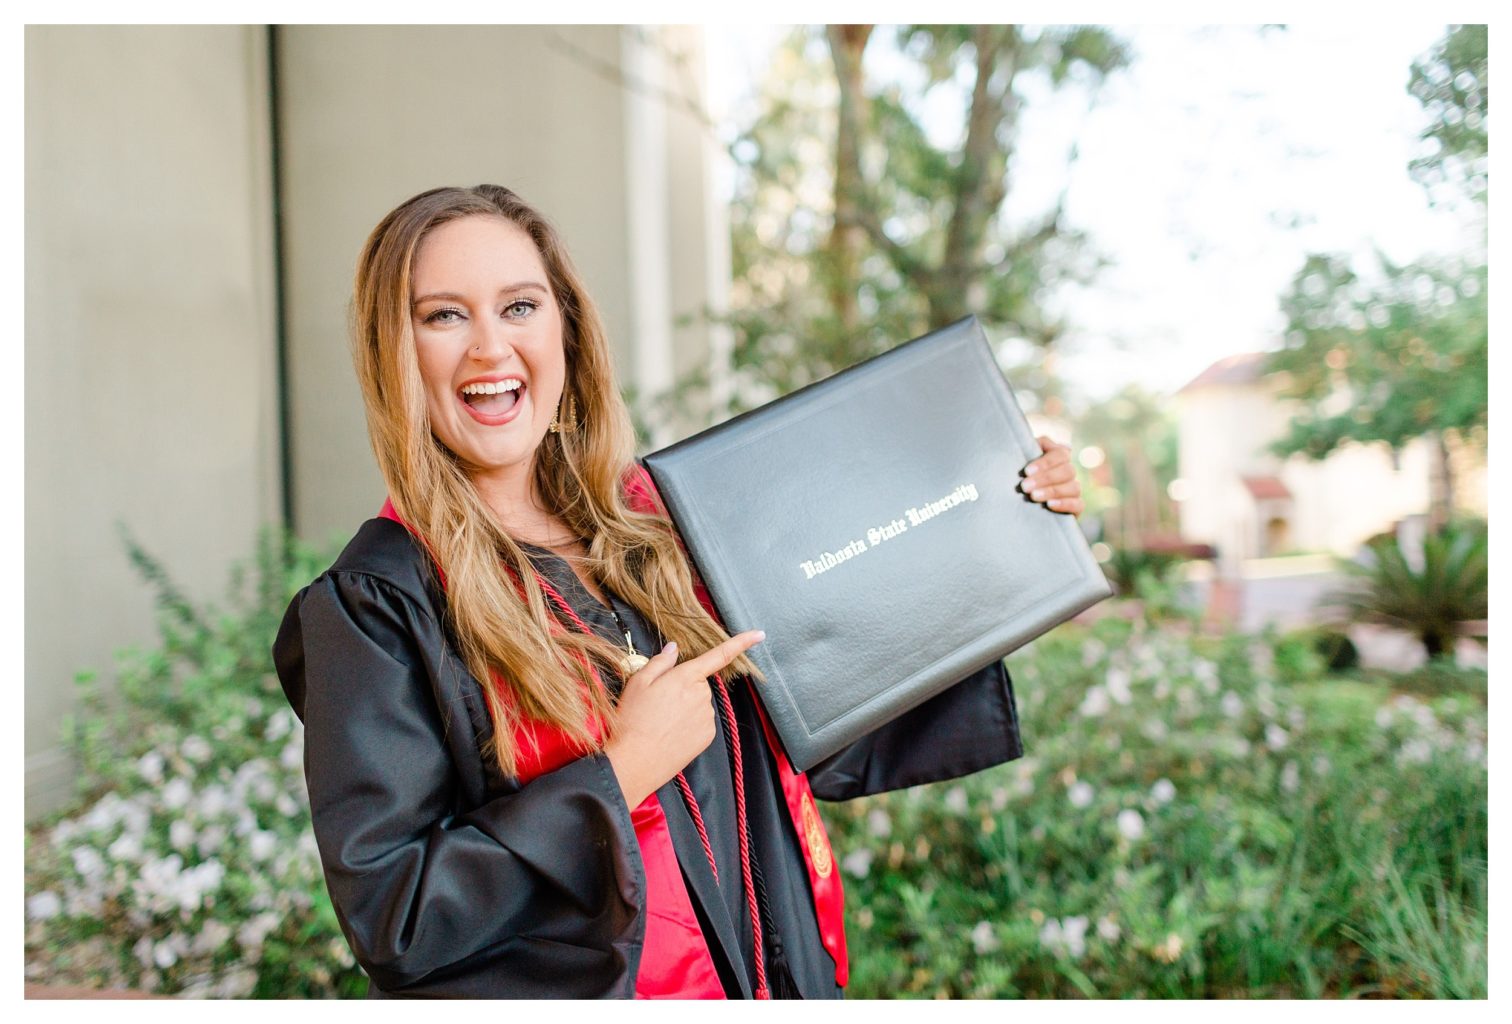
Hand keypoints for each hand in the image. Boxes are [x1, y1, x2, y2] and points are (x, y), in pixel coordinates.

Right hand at [603, 630, 766, 807]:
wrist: (636, 760)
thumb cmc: (633, 719)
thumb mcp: (638, 682)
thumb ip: (660, 662)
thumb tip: (674, 648)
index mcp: (686, 677)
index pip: (719, 655)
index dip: (741, 642)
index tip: (759, 634)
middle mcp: (702, 695)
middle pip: (699, 683)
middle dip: (683, 688)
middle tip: (659, 703)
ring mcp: (707, 716)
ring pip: (699, 704)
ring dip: (685, 708)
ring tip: (662, 721)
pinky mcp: (708, 735)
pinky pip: (702, 722)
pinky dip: (689, 725)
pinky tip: (671, 733)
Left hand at [1021, 436, 1082, 516]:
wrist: (1010, 499)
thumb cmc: (1016, 473)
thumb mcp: (1020, 457)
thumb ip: (1031, 446)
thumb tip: (1046, 444)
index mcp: (1059, 457)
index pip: (1061, 454)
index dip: (1046, 463)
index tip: (1026, 472)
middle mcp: (1069, 472)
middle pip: (1068, 471)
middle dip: (1046, 479)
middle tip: (1025, 486)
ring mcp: (1073, 490)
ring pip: (1074, 487)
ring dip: (1053, 491)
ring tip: (1033, 496)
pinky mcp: (1075, 507)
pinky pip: (1079, 505)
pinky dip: (1065, 504)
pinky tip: (1049, 505)